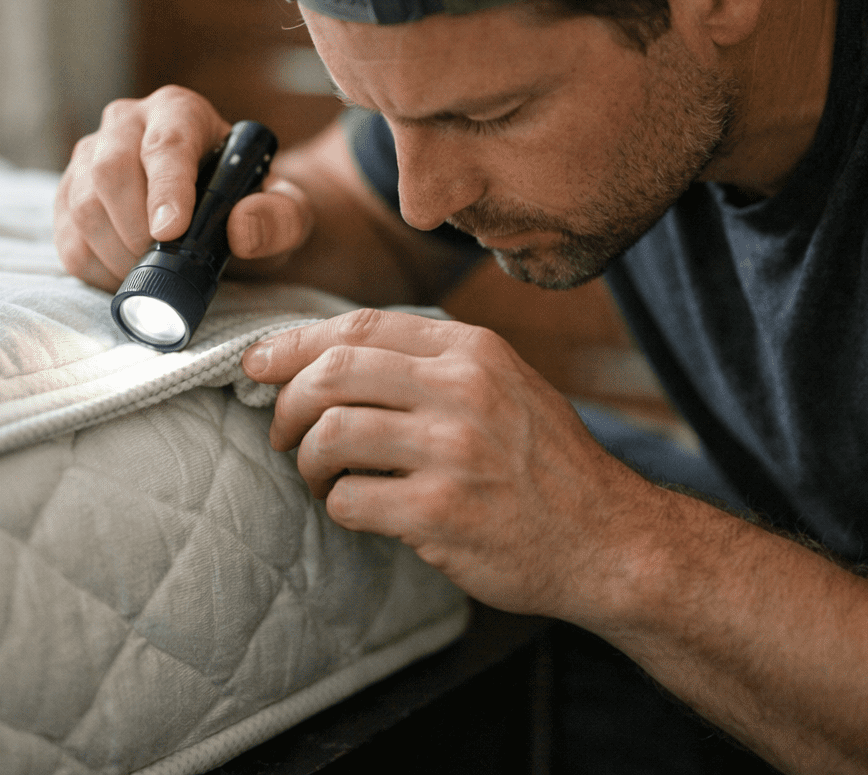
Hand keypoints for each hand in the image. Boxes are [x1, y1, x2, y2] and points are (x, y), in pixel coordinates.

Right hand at [55, 86, 314, 289]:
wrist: (225, 220)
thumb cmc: (253, 208)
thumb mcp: (288, 212)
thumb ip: (280, 217)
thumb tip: (241, 227)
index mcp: (180, 112)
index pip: (166, 143)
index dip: (166, 189)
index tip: (170, 232)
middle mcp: (127, 122)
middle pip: (110, 169)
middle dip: (136, 229)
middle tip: (165, 267)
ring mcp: (90, 157)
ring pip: (83, 204)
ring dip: (117, 253)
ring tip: (153, 274)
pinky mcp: (69, 196)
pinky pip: (68, 236)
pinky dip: (97, 269)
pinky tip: (128, 277)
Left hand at [241, 308, 650, 617]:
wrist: (608, 541)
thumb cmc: (545, 466)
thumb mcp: (504, 385)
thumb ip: (430, 365)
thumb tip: (326, 358)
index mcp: (473, 351)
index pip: (358, 327)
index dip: (294, 343)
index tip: (259, 362)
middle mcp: (463, 390)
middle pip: (333, 373)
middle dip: (286, 403)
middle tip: (282, 432)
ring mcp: (453, 451)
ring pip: (330, 434)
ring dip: (309, 462)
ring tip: (324, 478)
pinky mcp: (440, 513)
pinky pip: (350, 499)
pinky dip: (339, 506)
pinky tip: (361, 510)